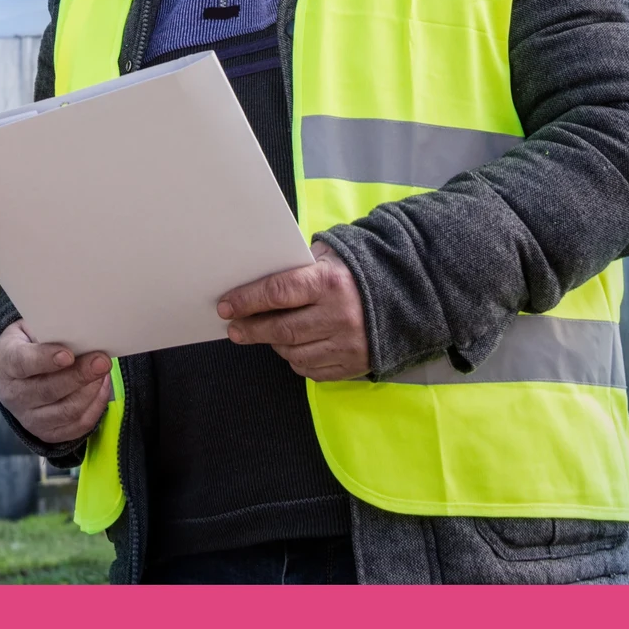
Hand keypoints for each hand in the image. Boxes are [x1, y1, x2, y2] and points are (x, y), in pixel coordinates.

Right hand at [0, 319, 112, 443]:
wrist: (15, 374)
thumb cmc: (29, 344)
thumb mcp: (29, 329)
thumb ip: (50, 330)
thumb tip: (81, 331)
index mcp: (5, 363)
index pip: (22, 363)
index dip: (45, 359)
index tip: (68, 355)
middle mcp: (13, 395)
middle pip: (48, 390)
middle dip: (79, 376)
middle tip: (101, 361)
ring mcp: (29, 418)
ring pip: (67, 411)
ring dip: (91, 391)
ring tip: (104, 372)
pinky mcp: (47, 433)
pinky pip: (78, 426)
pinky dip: (95, 407)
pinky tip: (101, 387)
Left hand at [217, 243, 368, 382]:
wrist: (403, 298)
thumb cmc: (355, 275)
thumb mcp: (330, 258)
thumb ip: (297, 268)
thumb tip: (255, 280)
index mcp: (329, 283)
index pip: (278, 293)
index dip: (247, 300)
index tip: (225, 306)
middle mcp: (339, 315)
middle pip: (281, 329)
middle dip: (251, 329)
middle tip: (234, 328)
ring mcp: (347, 344)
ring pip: (293, 353)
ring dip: (273, 344)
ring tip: (266, 334)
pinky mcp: (353, 365)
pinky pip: (311, 369)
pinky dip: (296, 360)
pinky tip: (293, 347)